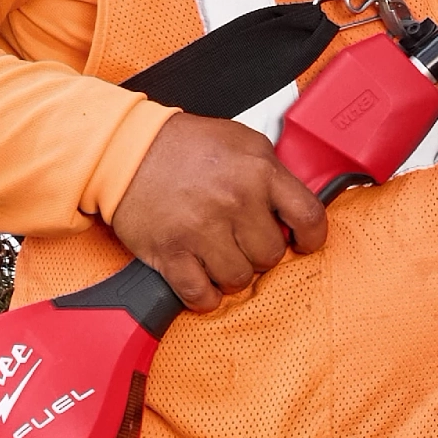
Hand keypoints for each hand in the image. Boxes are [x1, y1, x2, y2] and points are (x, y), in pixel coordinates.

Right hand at [106, 109, 327, 311]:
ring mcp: (202, 230)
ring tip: (219, 255)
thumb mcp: (243, 141)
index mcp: (258, 171)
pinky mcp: (171, 253)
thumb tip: (293, 205)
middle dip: (260, 253)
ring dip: (231, 273)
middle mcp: (235, 201)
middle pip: (271, 255)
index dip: (312, 237)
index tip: (304, 242)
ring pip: (239, 279)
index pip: (309, 216)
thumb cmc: (185, 145)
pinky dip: (204, 295)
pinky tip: (202, 280)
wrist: (126, 149)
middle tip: (243, 241)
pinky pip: (200, 295)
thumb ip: (273, 172)